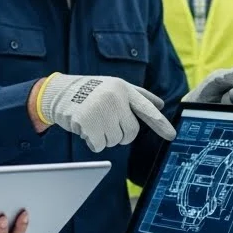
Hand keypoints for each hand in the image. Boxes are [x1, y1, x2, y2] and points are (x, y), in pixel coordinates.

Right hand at [39, 74, 175, 151]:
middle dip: (120, 134)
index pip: (146, 108)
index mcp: (123, 88)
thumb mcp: (115, 86)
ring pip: (114, 141)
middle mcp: (114, 98)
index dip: (160, 123)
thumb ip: (138, 95)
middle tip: (106, 123)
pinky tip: (85, 127)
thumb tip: (159, 104)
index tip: (172, 135)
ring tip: (93, 121)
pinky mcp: (87, 122)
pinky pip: (99, 145)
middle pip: (130, 133)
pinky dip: (92, 141)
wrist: (60, 92)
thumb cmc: (91, 91)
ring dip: (104, 137)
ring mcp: (100, 110)